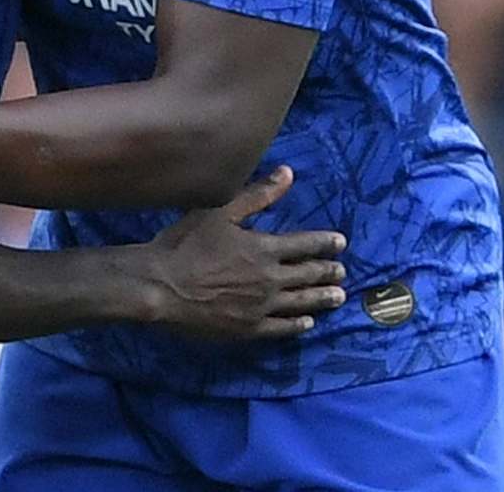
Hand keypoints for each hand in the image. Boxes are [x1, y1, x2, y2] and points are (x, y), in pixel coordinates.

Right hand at [139, 167, 346, 339]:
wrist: (160, 287)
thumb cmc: (186, 244)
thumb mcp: (219, 211)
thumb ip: (257, 195)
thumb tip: (288, 173)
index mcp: (264, 248)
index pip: (305, 244)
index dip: (325, 243)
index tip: (341, 242)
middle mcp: (270, 279)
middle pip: (308, 275)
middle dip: (328, 272)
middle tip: (342, 272)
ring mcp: (261, 307)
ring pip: (301, 303)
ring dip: (321, 298)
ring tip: (338, 297)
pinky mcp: (248, 329)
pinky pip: (282, 328)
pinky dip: (298, 325)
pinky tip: (308, 324)